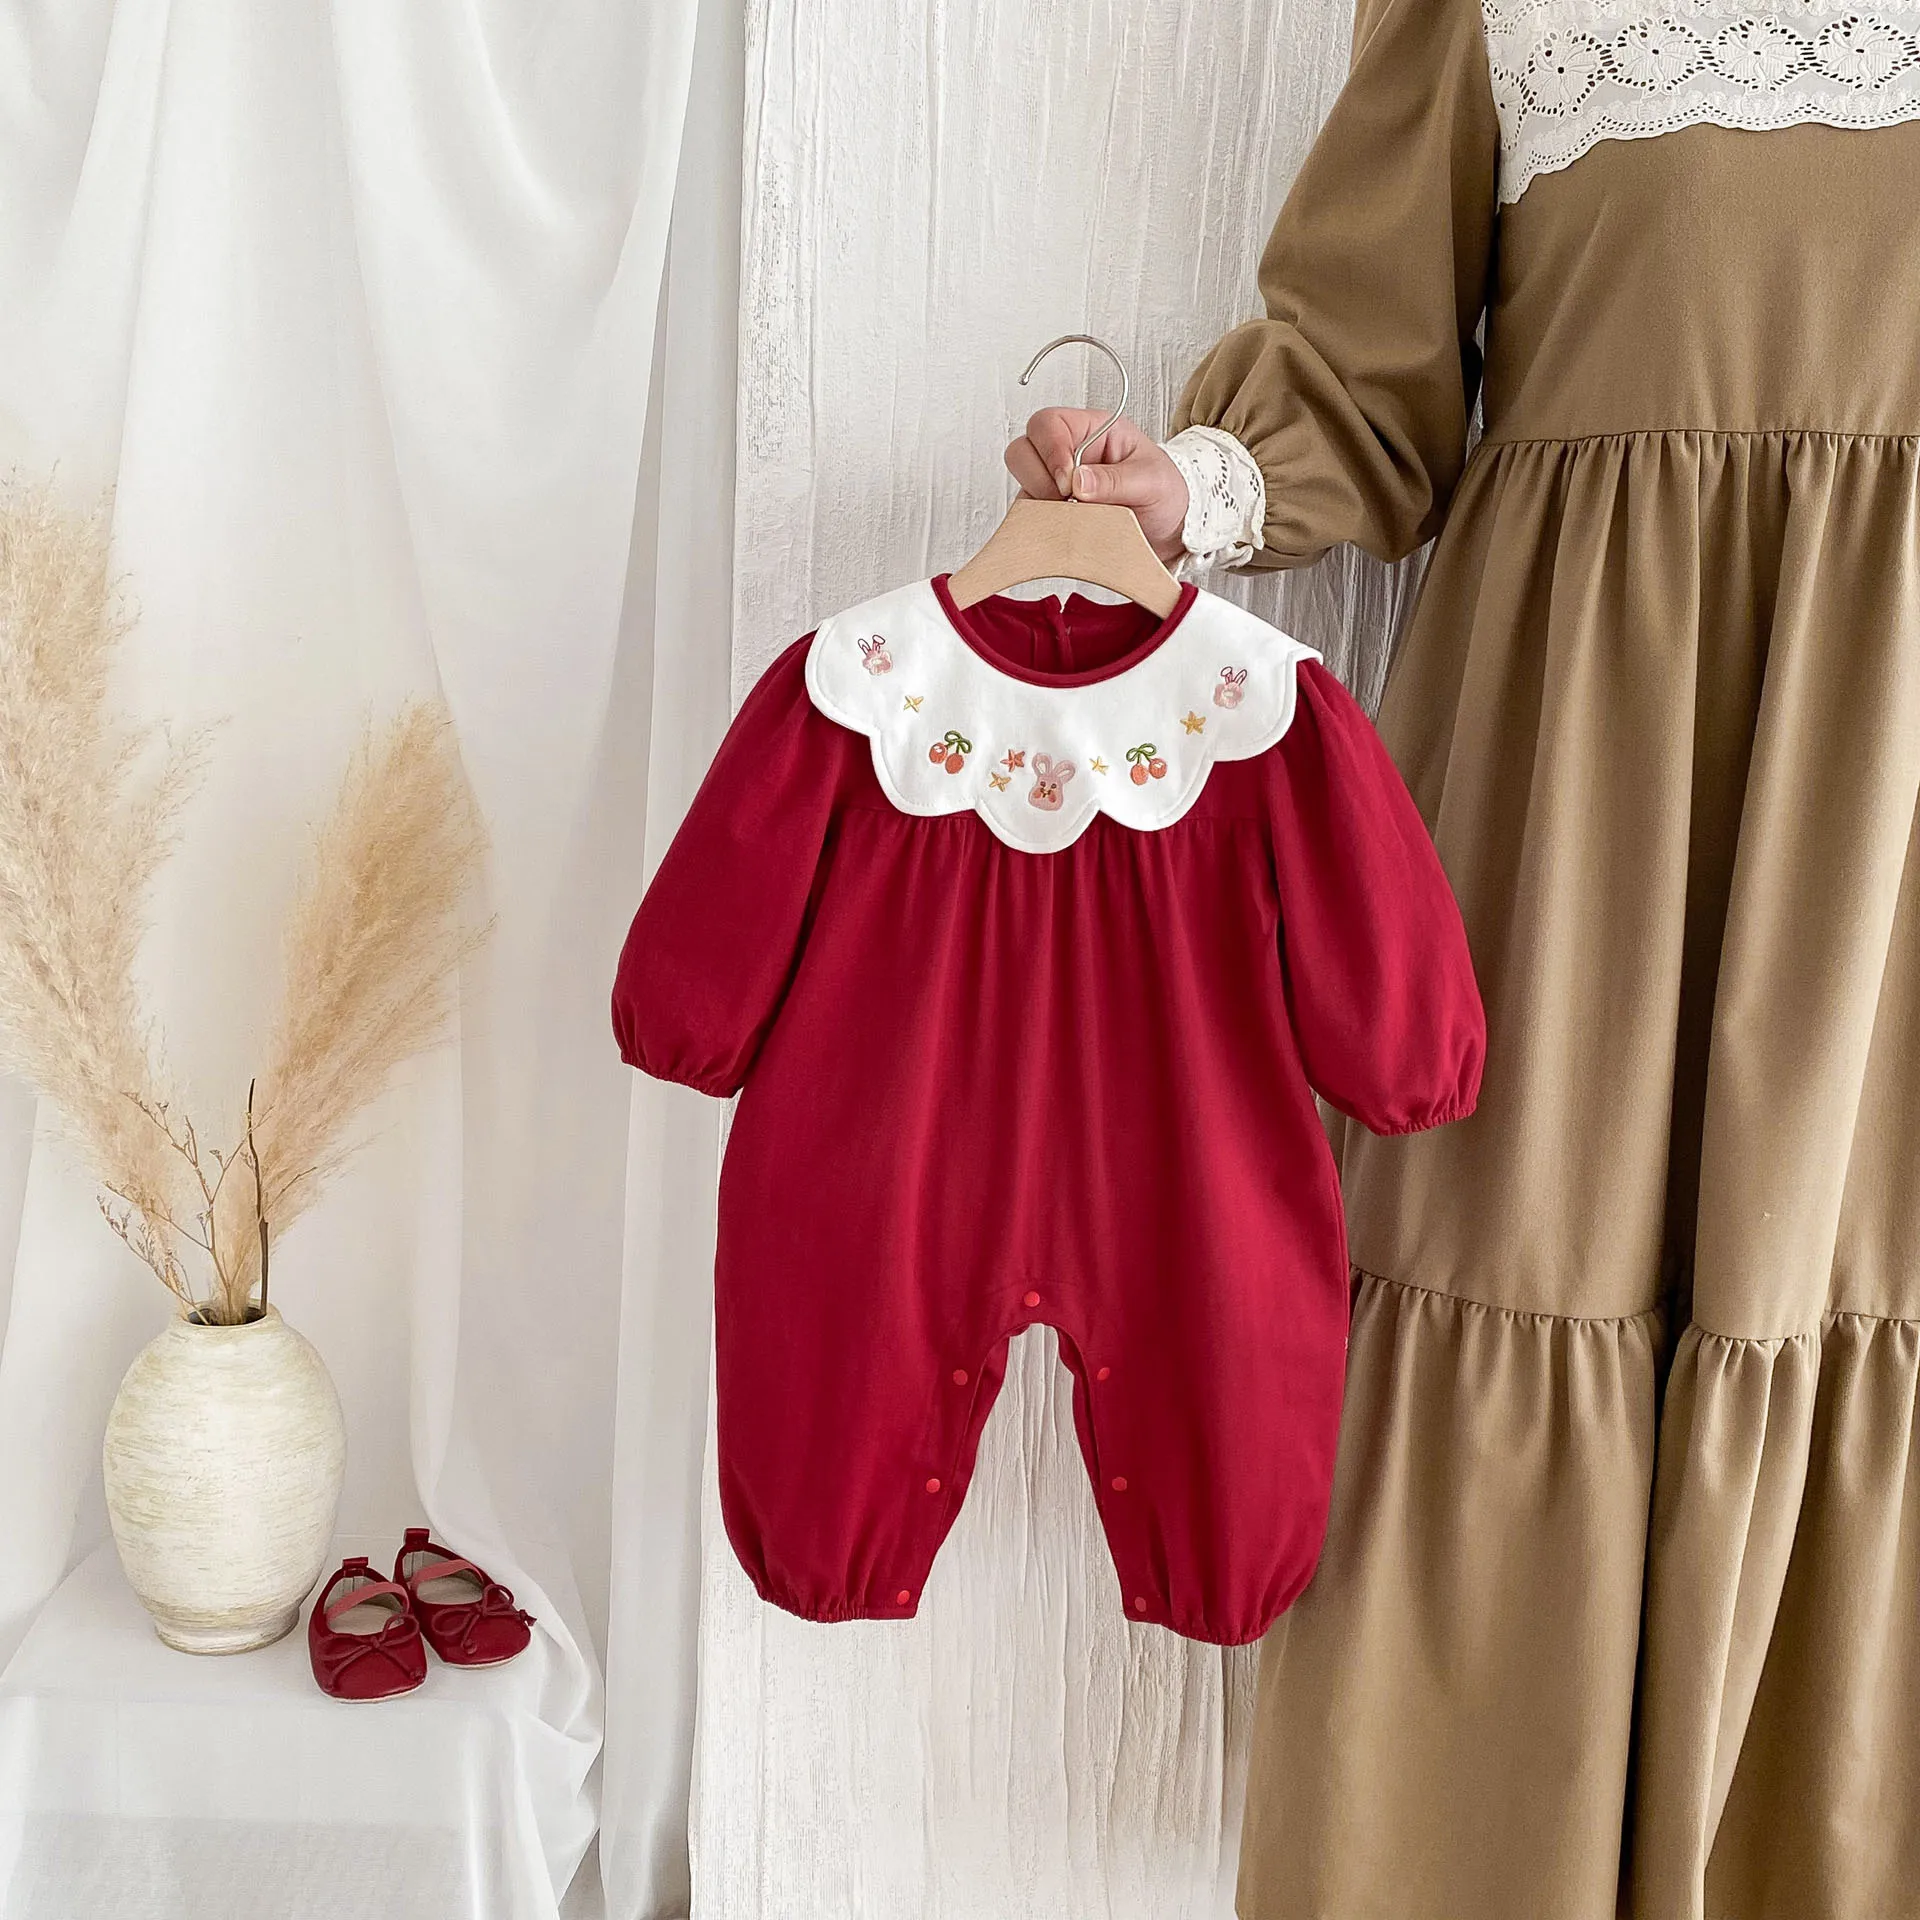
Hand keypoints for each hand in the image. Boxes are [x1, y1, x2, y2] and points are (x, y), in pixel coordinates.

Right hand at [1004, 408, 1189, 565]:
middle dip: (1040, 478)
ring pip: (1021, 483)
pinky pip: (1026, 513)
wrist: (1168, 530)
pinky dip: (1038, 523)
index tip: (1069, 483)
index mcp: (1092, 430)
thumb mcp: (1151, 481)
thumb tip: (1078, 480)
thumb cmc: (1163, 493)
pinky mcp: (1049, 510)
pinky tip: (1065, 529)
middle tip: (1069, 501)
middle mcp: (1067, 452)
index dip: (1051, 451)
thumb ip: (1115, 480)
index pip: (1048, 424)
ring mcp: (1053, 482)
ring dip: (1040, 503)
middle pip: (1022, 449)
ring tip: (1074, 517)